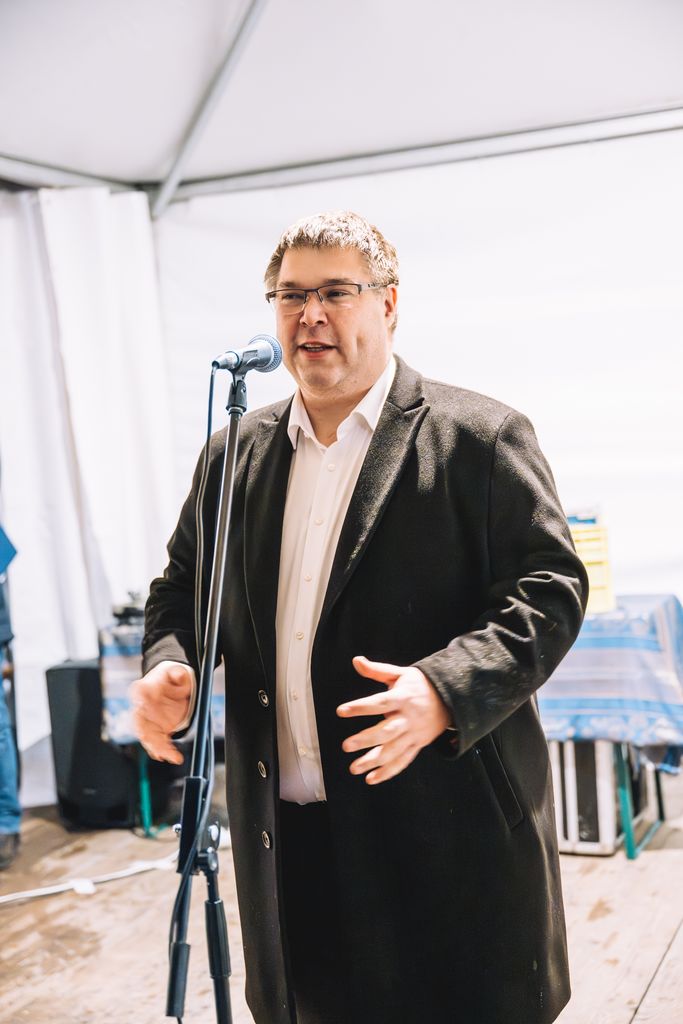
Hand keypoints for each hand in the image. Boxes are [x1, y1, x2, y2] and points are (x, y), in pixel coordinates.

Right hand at [129, 661, 194, 763]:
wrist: (169, 686)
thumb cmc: (170, 678)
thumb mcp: (176, 672)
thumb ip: (178, 674)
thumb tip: (180, 676)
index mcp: (143, 688)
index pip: (140, 695)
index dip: (146, 704)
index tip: (155, 711)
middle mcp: (140, 706)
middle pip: (140, 722)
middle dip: (150, 735)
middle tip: (162, 745)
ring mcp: (145, 720)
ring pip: (147, 736)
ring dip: (158, 747)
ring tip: (172, 755)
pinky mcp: (153, 729)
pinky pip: (155, 742)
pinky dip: (162, 750)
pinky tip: (170, 756)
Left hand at [336, 656, 451, 783]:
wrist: (450, 698)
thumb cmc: (420, 685)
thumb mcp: (401, 673)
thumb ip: (377, 670)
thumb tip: (356, 660)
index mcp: (402, 698)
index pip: (379, 703)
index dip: (360, 707)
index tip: (341, 711)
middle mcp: (408, 718)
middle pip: (386, 732)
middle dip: (366, 740)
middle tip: (346, 746)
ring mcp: (414, 734)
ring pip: (393, 751)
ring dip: (374, 762)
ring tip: (354, 768)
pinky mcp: (418, 745)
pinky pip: (403, 761)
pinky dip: (388, 772)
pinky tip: (371, 778)